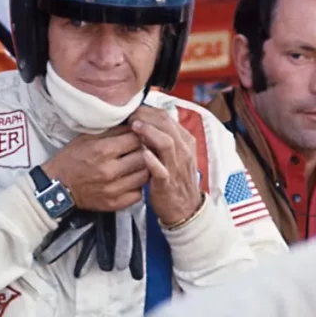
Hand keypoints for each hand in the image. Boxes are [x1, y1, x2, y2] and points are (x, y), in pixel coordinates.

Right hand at [41, 126, 147, 211]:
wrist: (58, 187)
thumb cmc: (72, 159)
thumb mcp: (87, 138)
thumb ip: (113, 131)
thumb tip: (134, 125)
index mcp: (103, 150)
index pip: (136, 139)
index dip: (138, 136)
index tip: (136, 137)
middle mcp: (110, 170)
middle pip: (144, 157)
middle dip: (143, 152)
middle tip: (137, 151)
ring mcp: (113, 189)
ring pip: (144, 176)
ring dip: (143, 169)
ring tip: (135, 166)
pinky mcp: (115, 203)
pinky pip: (138, 194)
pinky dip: (137, 187)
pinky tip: (129, 181)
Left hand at [130, 106, 201, 225]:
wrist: (185, 208)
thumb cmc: (175, 179)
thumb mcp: (174, 154)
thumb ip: (163, 138)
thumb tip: (145, 121)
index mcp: (184, 141)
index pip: (167, 117)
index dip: (148, 110)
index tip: (133, 108)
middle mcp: (182, 151)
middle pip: (167, 125)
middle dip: (146, 116)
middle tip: (130, 113)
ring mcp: (176, 167)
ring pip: (166, 143)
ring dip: (150, 132)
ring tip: (134, 126)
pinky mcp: (167, 183)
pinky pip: (161, 170)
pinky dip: (152, 161)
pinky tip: (142, 153)